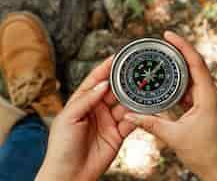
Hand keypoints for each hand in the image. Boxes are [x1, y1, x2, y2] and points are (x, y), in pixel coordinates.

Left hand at [36, 57, 135, 180]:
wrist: (70, 174)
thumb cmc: (62, 146)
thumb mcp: (69, 118)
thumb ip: (86, 100)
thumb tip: (103, 84)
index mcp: (82, 102)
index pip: (95, 81)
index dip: (105, 69)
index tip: (116, 58)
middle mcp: (97, 109)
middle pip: (113, 91)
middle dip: (123, 82)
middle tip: (135, 73)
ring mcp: (108, 121)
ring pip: (124, 105)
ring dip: (133, 98)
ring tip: (143, 90)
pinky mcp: (118, 134)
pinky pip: (130, 122)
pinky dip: (137, 116)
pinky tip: (143, 110)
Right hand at [125, 31, 216, 180]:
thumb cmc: (203, 153)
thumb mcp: (174, 136)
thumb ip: (151, 124)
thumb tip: (129, 115)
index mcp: (209, 96)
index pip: (196, 63)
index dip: (182, 46)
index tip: (168, 34)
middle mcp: (211, 94)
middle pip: (194, 65)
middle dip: (178, 52)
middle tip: (160, 44)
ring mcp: (207, 99)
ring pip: (191, 77)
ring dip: (177, 68)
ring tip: (161, 59)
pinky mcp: (203, 106)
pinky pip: (189, 89)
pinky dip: (177, 84)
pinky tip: (165, 82)